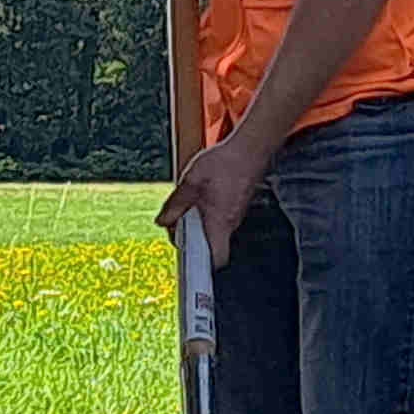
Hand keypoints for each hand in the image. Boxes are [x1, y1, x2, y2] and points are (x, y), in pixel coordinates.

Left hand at [159, 137, 262, 264]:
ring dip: (198, 224)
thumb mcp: (191, 181)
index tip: (185, 259)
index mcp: (219, 222)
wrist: (250, 148)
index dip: (201, 265)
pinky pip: (220, 219)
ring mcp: (236, 215)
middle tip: (178, 222)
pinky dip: (208, 214)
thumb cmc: (226, 163)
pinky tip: (202, 197)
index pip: (216, 259)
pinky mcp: (237, 206)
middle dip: (191, 238)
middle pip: (210, 246)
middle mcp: (231, 223)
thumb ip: (175, 204)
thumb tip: (162, 221)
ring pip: (214, 231)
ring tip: (190, 204)